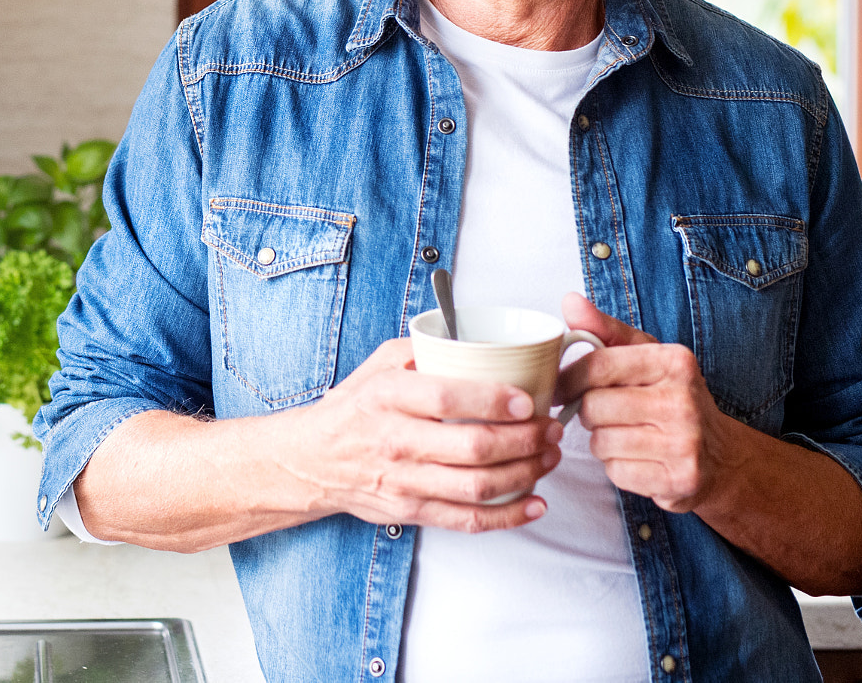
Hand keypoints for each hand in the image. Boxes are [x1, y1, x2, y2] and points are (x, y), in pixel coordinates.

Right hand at [262, 338, 563, 532]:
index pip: (446, 398)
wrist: (311, 461)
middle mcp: (395, 441)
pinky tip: (535, 503)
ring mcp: (404, 481)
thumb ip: (422, 350)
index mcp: (387, 398)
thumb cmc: (352, 409)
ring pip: (477, 486)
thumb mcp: (376, 365)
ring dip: (525, 473)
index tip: (527, 399)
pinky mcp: (411, 511)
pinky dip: (508, 516)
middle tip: (550, 428)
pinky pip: (468, 520)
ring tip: (549, 457)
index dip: (493, 400)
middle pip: (473, 447)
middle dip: (525, 440)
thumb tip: (474, 340)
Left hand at [555, 293, 749, 513]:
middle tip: (605, 413)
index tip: (559, 388)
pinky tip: (638, 459)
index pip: (599, 365)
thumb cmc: (670, 396)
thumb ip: (605, 330)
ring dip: (602, 442)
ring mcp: (685, 444)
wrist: (721, 454)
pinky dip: (617, 468)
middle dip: (589, 412)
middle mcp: (683, 401)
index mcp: (674, 362)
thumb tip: (569, 301)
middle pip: (595, 407)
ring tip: (625, 435)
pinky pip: (616, 473)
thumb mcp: (646, 355)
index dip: (568, 378)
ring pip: (602, 442)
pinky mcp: (680, 480)